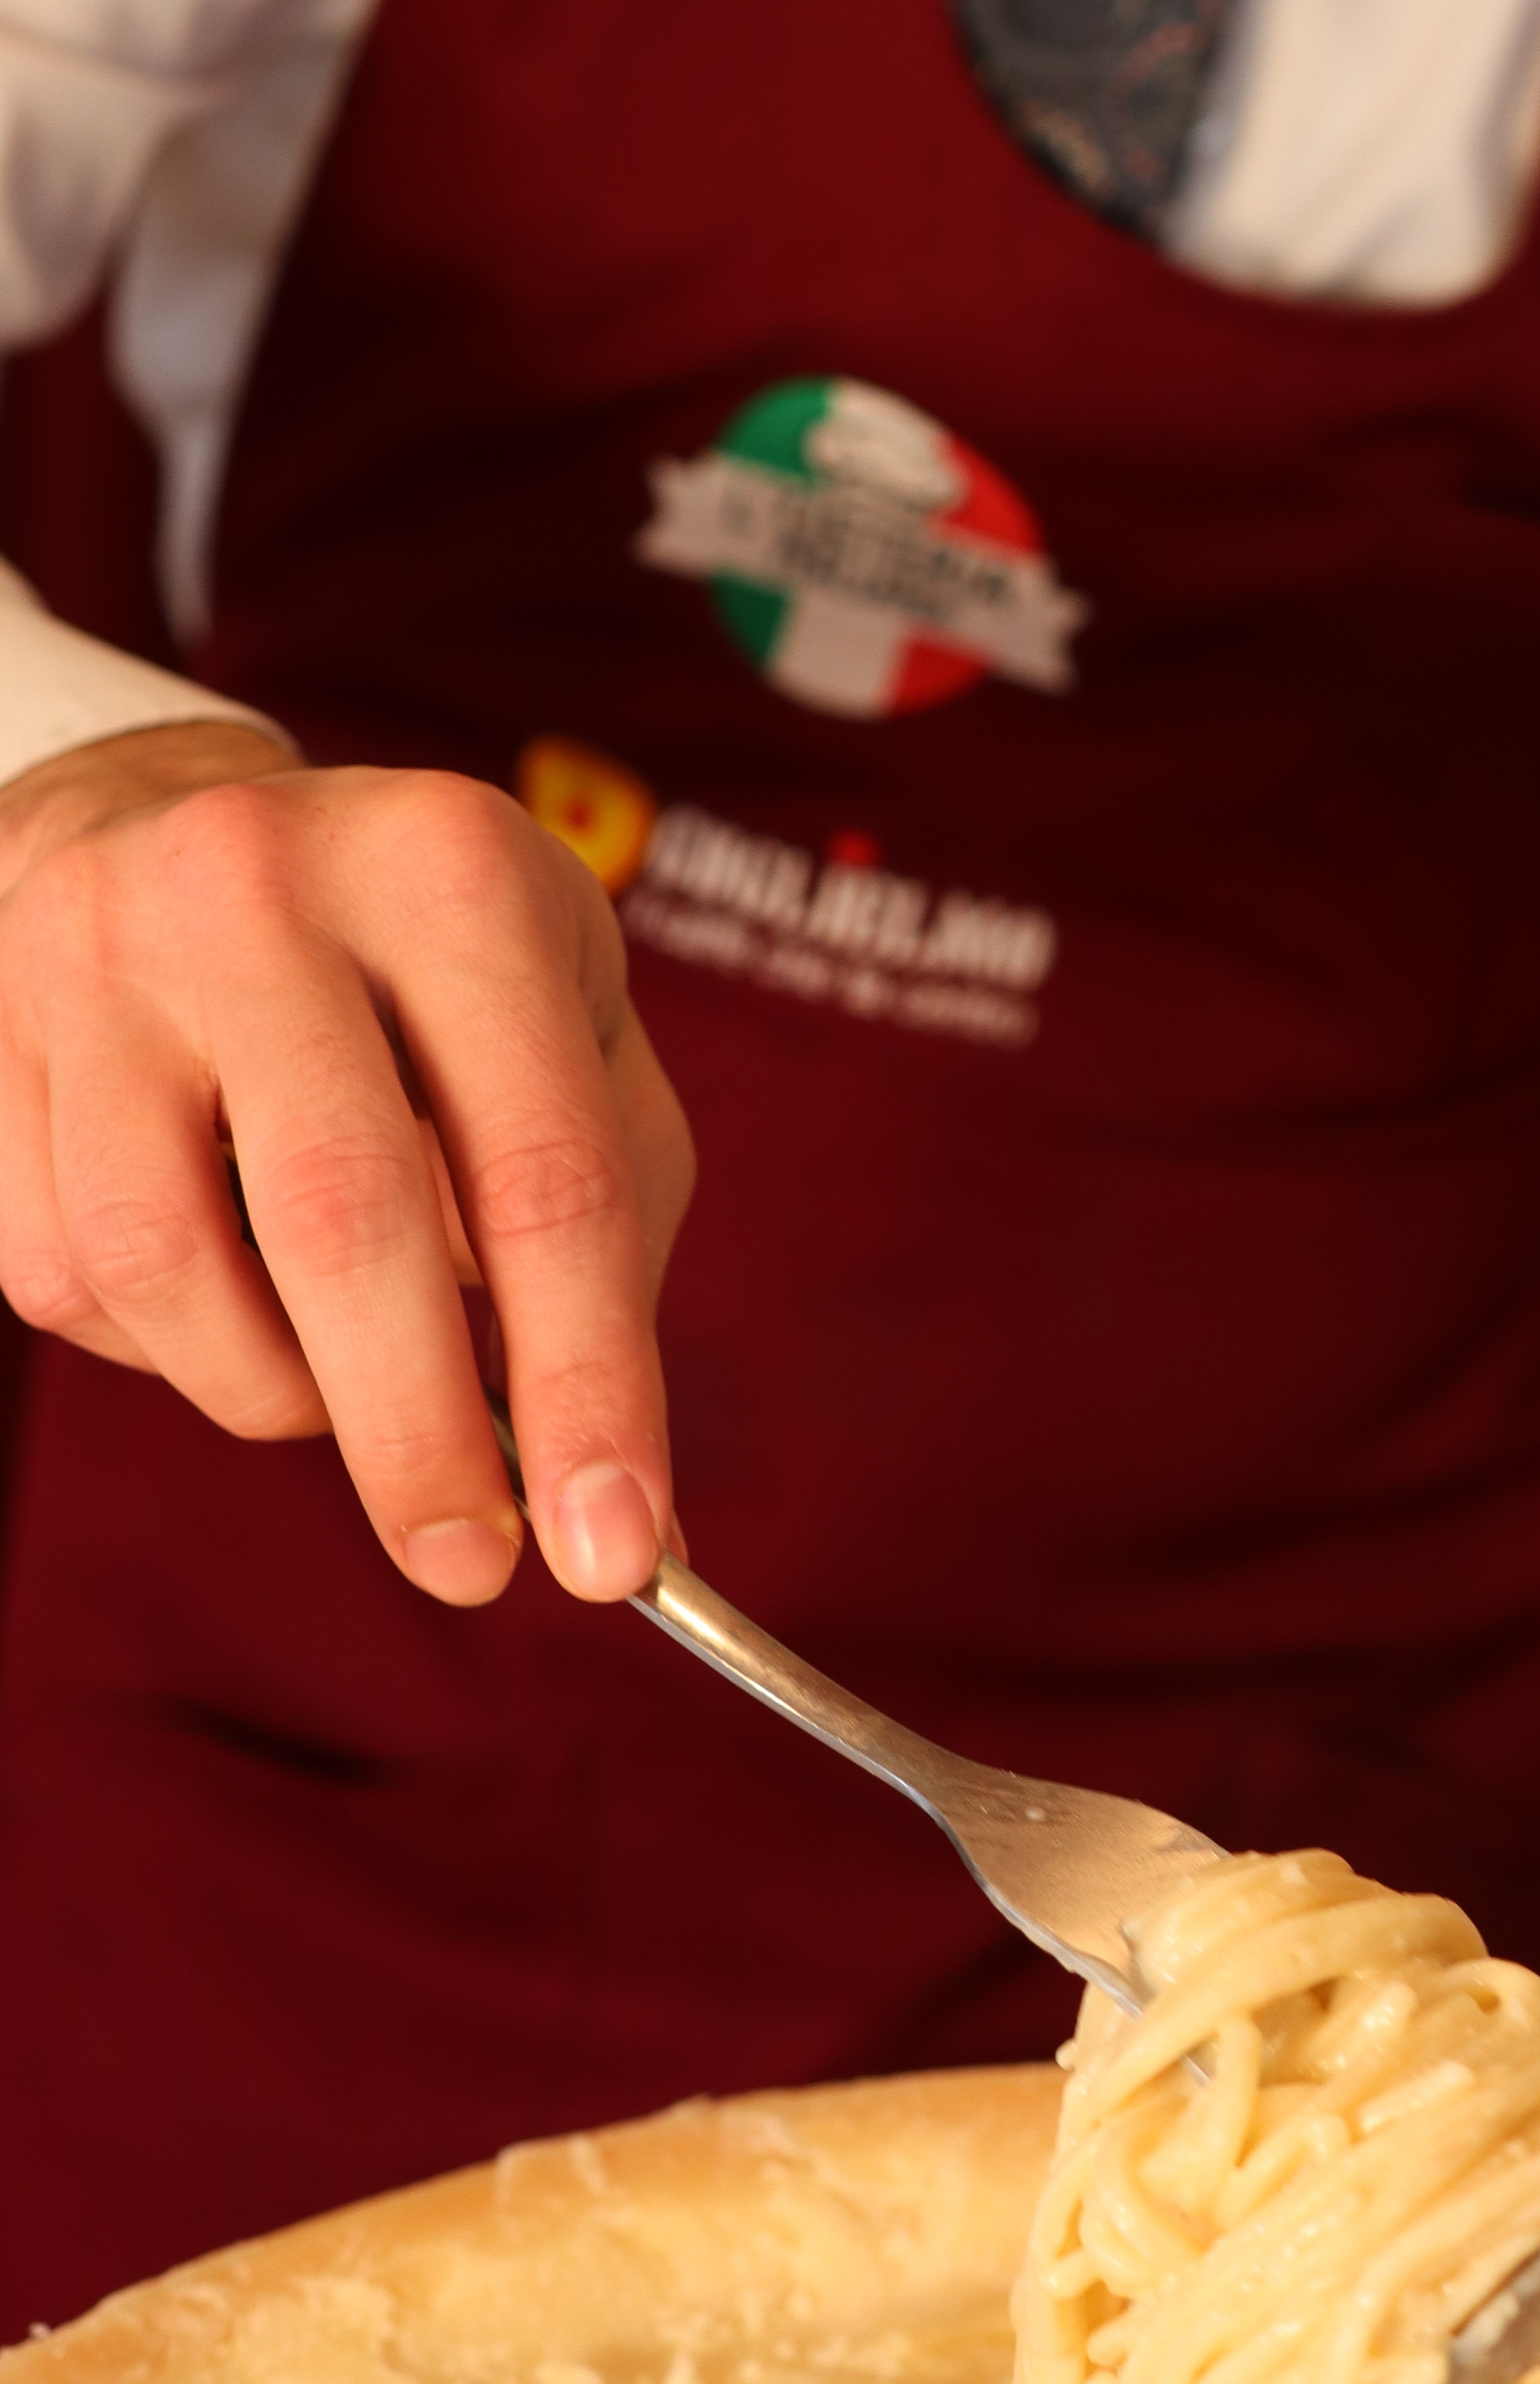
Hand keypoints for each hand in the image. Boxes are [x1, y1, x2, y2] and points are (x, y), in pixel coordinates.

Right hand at [0, 719, 693, 1604]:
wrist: (169, 816)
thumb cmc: (420, 971)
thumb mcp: (568, 1030)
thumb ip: (611, 1243)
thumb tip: (628, 1508)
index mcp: (455, 873)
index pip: (542, 1172)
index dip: (585, 1383)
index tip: (613, 1550)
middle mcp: (263, 887)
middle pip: (344, 1222)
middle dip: (418, 1437)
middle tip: (470, 1567)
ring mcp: (102, 960)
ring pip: (173, 1273)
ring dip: (279, 1392)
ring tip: (342, 1376)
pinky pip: (67, 1278)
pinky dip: (171, 1348)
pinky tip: (229, 1296)